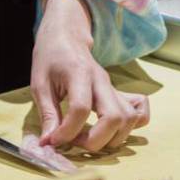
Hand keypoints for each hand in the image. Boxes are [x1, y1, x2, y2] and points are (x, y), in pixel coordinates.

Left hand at [30, 0, 149, 152]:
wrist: (67, 36)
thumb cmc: (51, 58)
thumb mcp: (40, 84)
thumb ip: (47, 114)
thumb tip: (49, 142)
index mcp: (79, 74)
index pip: (81, 108)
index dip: (67, 131)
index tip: (55, 139)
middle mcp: (102, 81)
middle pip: (114, 117)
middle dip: (96, 141)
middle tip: (76, 142)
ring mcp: (114, 87)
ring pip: (129, 118)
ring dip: (111, 138)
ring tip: (89, 138)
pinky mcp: (119, 93)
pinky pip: (139, 112)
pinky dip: (132, 126)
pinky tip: (113, 131)